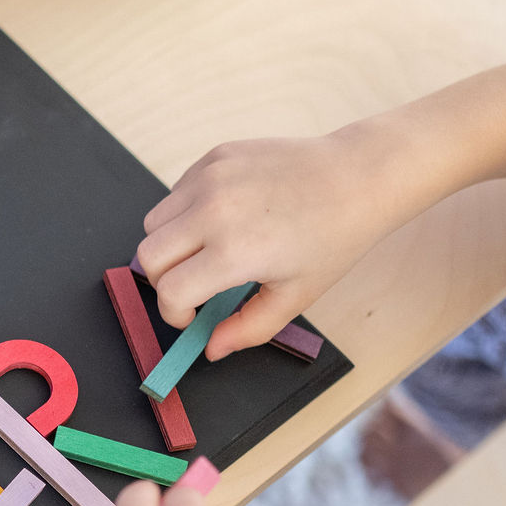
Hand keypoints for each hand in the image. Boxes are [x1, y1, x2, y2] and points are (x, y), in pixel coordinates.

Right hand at [133, 132, 389, 358]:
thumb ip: (247, 329)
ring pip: (153, 222)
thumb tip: (211, 348)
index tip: (192, 316)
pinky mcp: (214, 157)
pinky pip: (175, 193)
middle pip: (147, 257)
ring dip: (169, 245)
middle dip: (164, 282)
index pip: (169, 291)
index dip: (175, 313)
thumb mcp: (294, 296)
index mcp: (234, 252)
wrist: (357, 177)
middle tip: (193, 288)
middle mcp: (213, 211)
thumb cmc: (333, 238)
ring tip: (205, 251)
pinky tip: (221, 219)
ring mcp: (210, 178)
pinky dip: (184, 213)